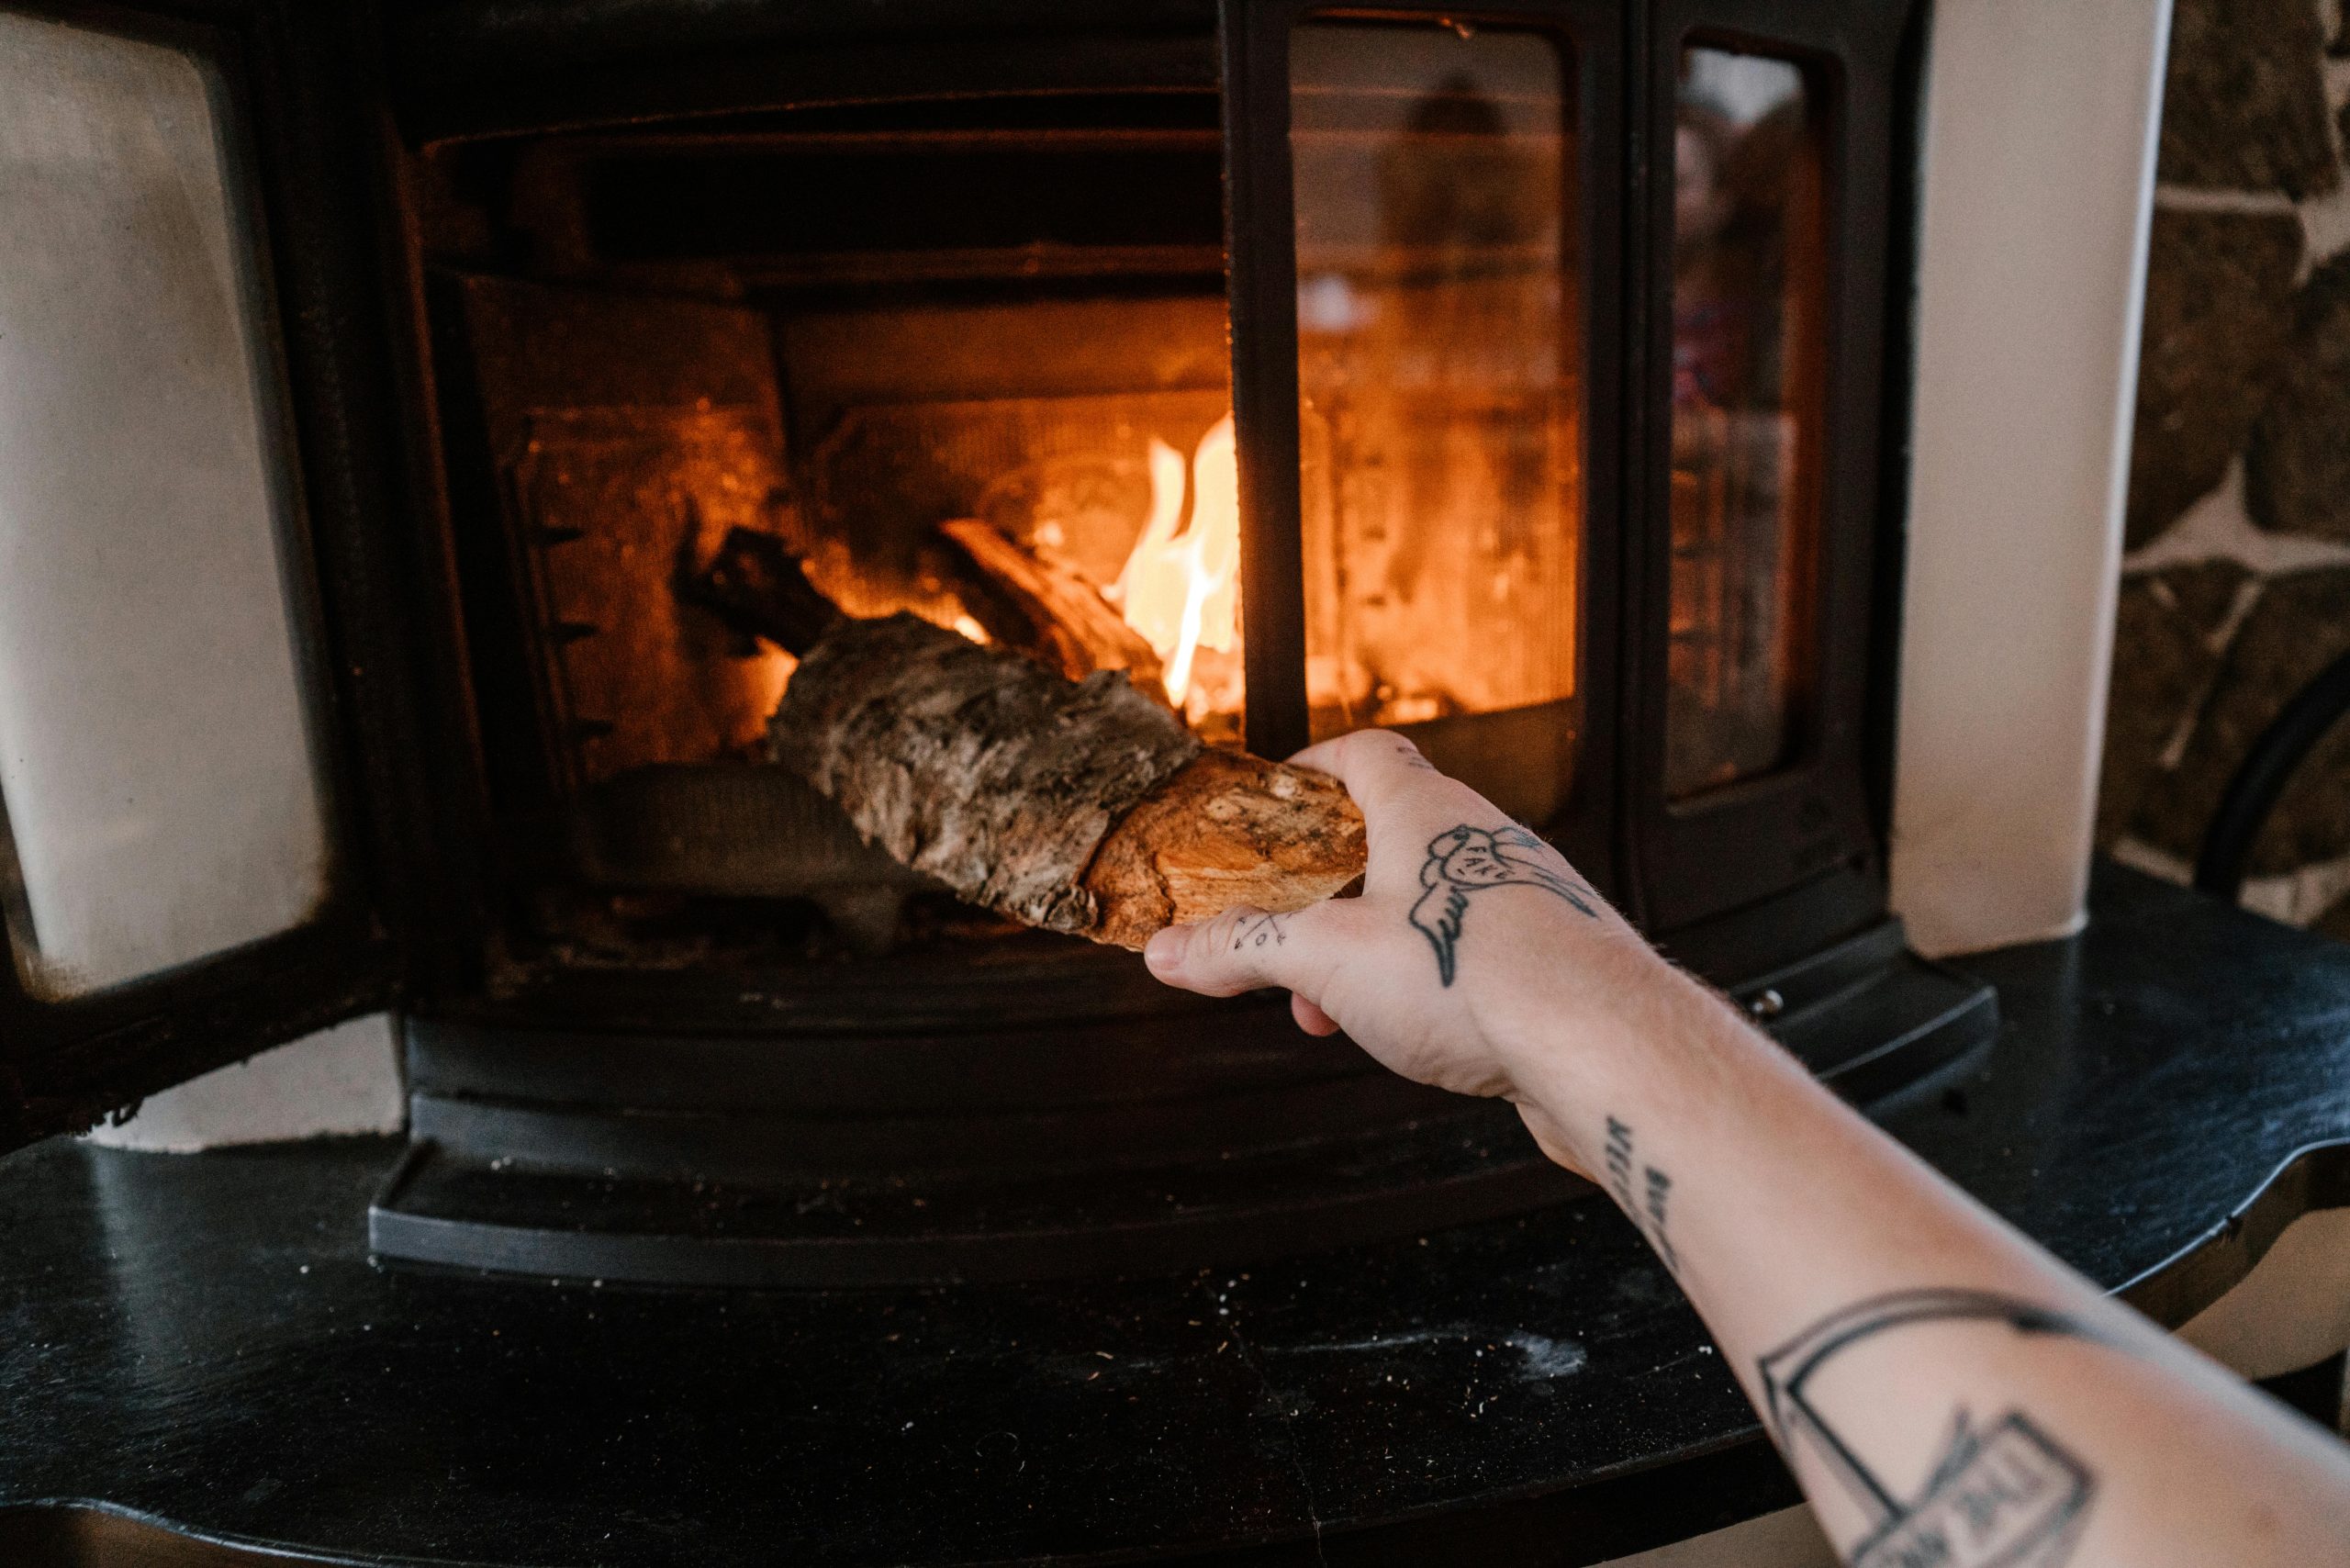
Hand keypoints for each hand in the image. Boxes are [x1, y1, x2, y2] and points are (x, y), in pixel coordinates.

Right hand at [1141, 730, 1678, 1174]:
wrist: (1604, 1045)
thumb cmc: (1474, 976)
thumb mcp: (1326, 961)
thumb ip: (1243, 949)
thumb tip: (1168, 951)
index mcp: (1426, 812)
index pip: (1365, 754)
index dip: (1311, 769)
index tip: (1272, 804)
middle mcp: (1483, 841)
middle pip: (1390, 839)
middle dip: (1324, 895)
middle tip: (1284, 944)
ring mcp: (1526, 899)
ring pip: (1428, 907)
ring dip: (1369, 952)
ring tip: (1333, 1015)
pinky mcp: (1553, 961)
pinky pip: (1472, 955)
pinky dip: (1425, 986)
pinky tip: (1412, 1039)